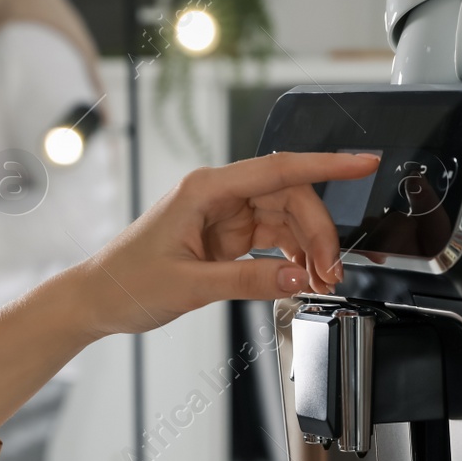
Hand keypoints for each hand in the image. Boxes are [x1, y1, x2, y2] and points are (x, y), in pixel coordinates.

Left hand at [77, 151, 377, 336]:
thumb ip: (247, 281)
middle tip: (330, 272)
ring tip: (319, 282)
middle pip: (290, 197)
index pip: (278, 169)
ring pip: (286, 218)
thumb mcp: (189, 286)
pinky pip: (273, 237)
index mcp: (205, 189)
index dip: (326, 164)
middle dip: (318, 232)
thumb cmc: (128, 282)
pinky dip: (292, 257)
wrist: (99, 298)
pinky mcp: (227, 236)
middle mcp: (218, 195)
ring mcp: (224, 214)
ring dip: (308, 248)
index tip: (362, 162)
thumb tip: (296, 278)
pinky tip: (300, 278)